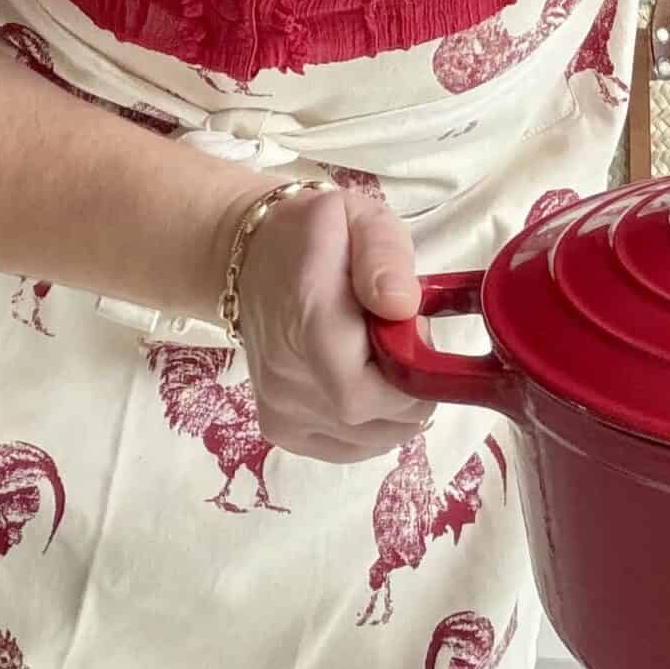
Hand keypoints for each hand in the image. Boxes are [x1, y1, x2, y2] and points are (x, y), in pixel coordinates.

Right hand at [227, 183, 430, 464]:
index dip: (408, 380)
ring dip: (396, 408)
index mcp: (307, 317)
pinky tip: (367, 382)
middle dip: (411, 388)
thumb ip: (385, 256)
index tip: (417, 335)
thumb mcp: (362, 219)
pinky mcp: (280, 430)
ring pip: (370, 441)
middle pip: (372, 421)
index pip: (361, 391)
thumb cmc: (317, 236)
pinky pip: (349, 449)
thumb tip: (401, 306)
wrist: (252, 259)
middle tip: (404, 339)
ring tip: (382, 357)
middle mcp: (285, 376)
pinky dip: (374, 426)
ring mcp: (279, 409)